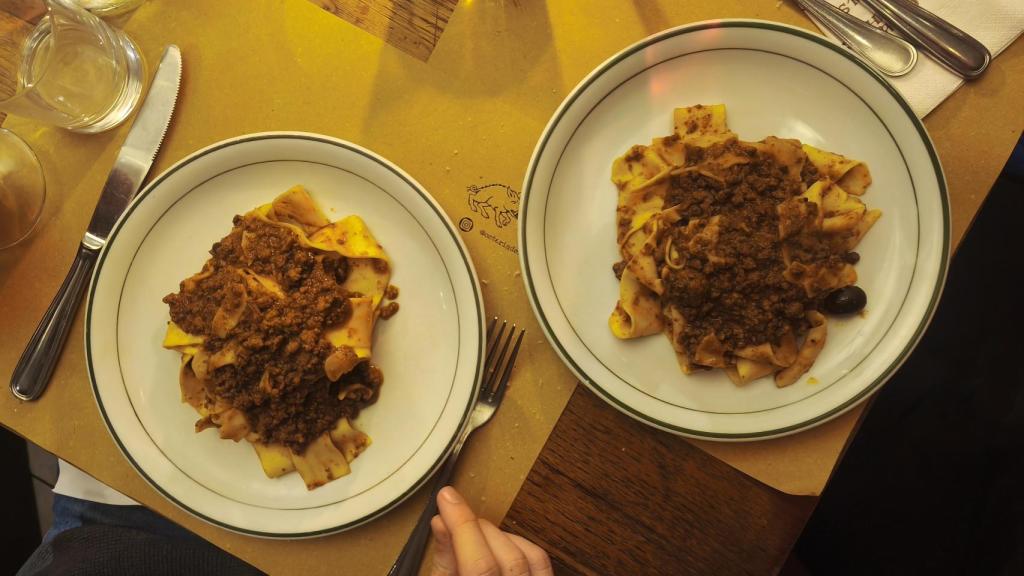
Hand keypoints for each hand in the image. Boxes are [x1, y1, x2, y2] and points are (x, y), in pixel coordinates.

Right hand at [430, 486, 552, 575]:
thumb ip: (445, 562)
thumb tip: (441, 524)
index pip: (479, 565)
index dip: (462, 527)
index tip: (447, 497)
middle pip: (506, 555)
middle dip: (477, 531)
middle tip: (455, 524)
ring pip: (528, 555)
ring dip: (499, 538)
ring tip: (476, 541)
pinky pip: (542, 562)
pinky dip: (520, 546)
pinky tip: (502, 547)